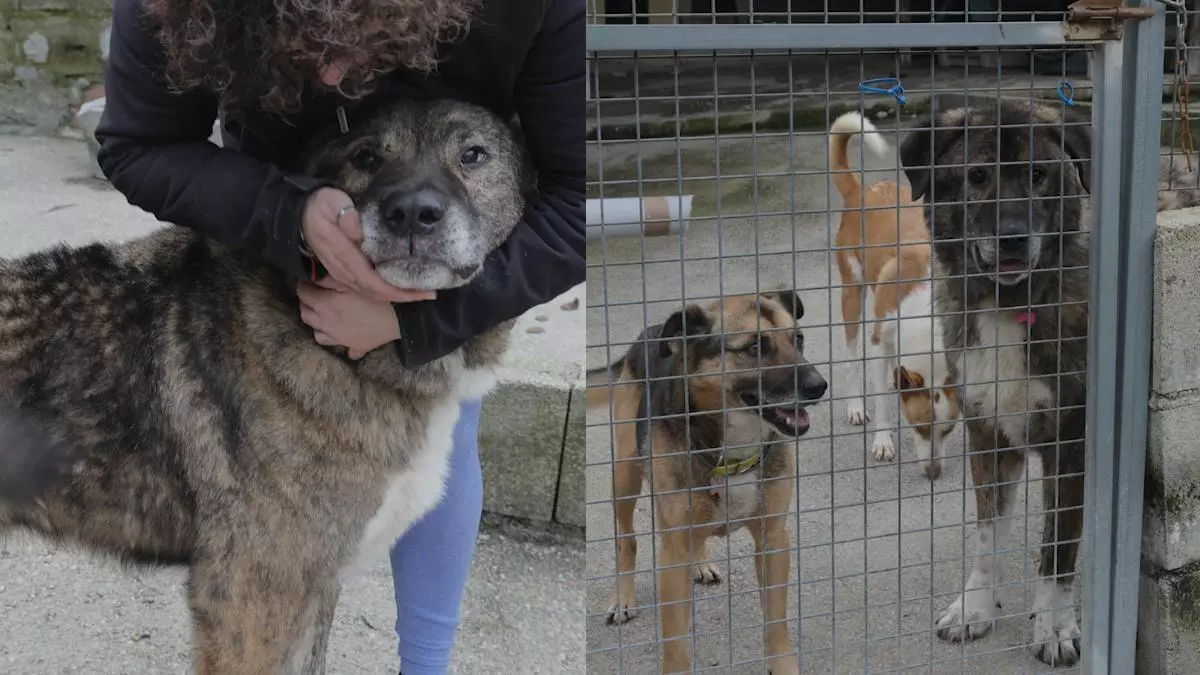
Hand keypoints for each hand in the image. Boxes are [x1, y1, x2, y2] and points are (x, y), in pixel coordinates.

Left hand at [297, 281, 405, 359]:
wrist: (398, 318)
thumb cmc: (374, 297)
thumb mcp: (351, 282)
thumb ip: (329, 278)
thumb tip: (315, 276)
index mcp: (323, 305)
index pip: (302, 293)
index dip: (303, 285)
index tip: (308, 280)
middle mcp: (325, 324)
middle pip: (305, 314)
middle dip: (306, 303)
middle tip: (314, 295)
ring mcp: (337, 338)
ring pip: (317, 333)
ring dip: (317, 324)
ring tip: (325, 316)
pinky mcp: (351, 347)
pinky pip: (338, 346)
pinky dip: (337, 341)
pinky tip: (343, 334)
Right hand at [300, 187, 431, 303]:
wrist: (297, 215)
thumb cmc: (318, 206)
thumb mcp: (331, 202)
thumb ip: (345, 215)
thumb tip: (359, 233)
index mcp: (342, 255)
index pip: (371, 280)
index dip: (395, 290)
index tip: (419, 292)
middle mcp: (342, 270)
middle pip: (374, 292)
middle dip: (402, 296)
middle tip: (428, 294)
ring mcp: (341, 274)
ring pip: (370, 292)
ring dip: (395, 295)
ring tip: (419, 293)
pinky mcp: (343, 272)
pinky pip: (365, 287)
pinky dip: (384, 291)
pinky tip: (398, 287)